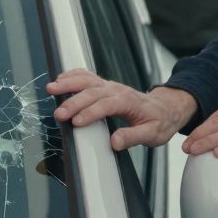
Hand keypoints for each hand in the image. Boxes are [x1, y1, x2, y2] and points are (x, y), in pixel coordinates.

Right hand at [48, 69, 197, 150]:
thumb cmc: (158, 122)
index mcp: (129, 102)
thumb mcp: (152, 135)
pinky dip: (73, 75)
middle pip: (93, 92)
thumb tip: (115, 142)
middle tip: (59, 114)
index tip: (76, 122)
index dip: (91, 113)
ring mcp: (110, 86)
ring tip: (51, 88)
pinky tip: (60, 79)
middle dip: (74, 102)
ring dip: (69, 83)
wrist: (165, 109)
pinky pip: (87, 76)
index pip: (107, 105)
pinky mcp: (105, 85)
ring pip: (87, 80)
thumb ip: (133, 137)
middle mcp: (118, 90)